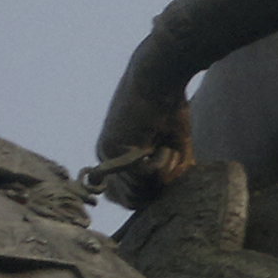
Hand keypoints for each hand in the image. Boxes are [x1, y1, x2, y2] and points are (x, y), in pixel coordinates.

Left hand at [91, 67, 193, 205]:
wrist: (160, 77)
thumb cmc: (170, 108)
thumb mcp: (172, 151)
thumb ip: (164, 177)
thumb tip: (158, 195)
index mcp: (117, 159)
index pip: (130, 199)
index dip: (153, 191)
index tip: (167, 162)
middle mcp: (106, 161)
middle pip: (136, 201)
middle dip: (161, 181)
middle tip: (167, 147)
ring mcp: (106, 157)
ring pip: (140, 192)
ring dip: (163, 170)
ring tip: (163, 140)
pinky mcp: (111, 151)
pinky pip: (142, 179)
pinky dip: (161, 163)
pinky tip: (159, 138)